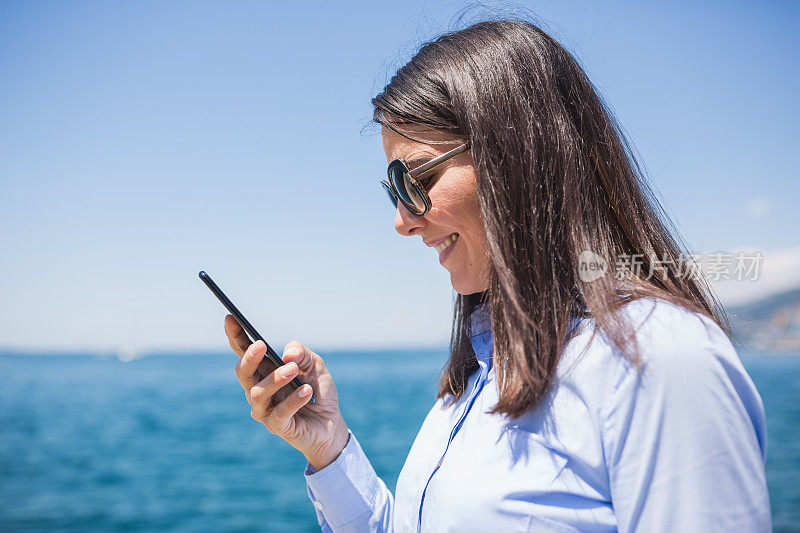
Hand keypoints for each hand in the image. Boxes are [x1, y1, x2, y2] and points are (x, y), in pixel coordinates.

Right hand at [224, 315, 350, 470]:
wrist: (331, 423)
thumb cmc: (317, 390)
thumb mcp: (315, 365)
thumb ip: (301, 353)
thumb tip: (287, 354)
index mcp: (264, 371)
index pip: (243, 352)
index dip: (235, 336)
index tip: (230, 317)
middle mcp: (258, 389)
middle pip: (243, 373)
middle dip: (249, 358)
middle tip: (261, 345)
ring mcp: (265, 410)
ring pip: (258, 393)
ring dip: (276, 378)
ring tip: (294, 370)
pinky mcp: (277, 427)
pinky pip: (280, 413)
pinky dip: (294, 400)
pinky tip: (307, 391)